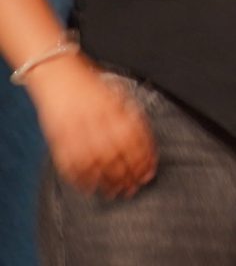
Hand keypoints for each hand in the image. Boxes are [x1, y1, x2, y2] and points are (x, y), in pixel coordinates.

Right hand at [28, 58, 156, 197]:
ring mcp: (76, 130)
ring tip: (115, 193)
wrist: (58, 72)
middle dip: (127, 177)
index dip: (144, 161)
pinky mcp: (57, 137)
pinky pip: (69, 164)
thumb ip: (132, 120)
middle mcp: (98, 121)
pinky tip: (89, 188)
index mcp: (117, 110)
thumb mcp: (119, 96)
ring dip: (106, 183)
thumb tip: (145, 149)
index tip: (148, 174)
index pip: (136, 142)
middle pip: (117, 157)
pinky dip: (79, 179)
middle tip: (133, 188)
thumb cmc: (91, 85)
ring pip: (95, 165)